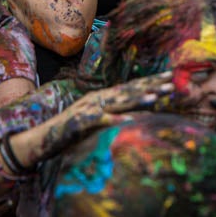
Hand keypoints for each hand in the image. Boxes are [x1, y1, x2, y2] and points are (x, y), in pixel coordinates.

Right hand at [37, 73, 176, 159]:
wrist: (43, 138)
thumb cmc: (70, 131)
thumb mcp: (96, 121)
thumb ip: (112, 114)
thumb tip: (132, 113)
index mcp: (102, 97)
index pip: (130, 87)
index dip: (150, 82)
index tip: (170, 78)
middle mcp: (98, 99)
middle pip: (129, 91)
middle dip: (151, 86)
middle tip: (172, 81)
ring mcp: (90, 109)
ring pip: (118, 102)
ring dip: (138, 99)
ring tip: (157, 96)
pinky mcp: (83, 123)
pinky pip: (103, 121)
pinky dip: (117, 118)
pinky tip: (131, 118)